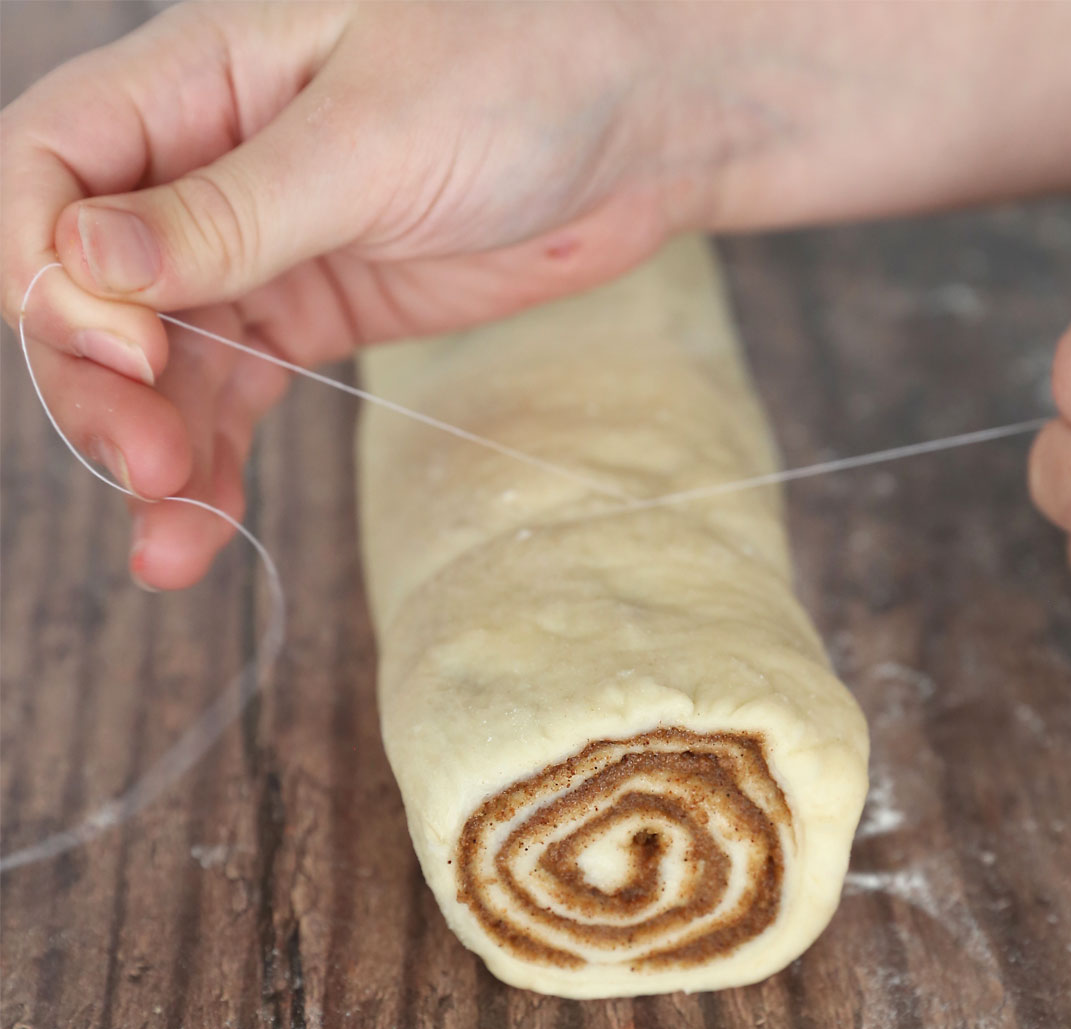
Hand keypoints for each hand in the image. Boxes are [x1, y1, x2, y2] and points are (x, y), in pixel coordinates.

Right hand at [2, 2, 668, 587]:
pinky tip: (207, 522)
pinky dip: (218, 456)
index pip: (46, 165)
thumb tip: (83, 263)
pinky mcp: (315, 311)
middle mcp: (206, 164)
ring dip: (156, 452)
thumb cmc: (525, 70)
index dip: (46, 268)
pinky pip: (237, 391)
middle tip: (146, 469)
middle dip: (101, 387)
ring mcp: (260, 248)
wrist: (642, 122)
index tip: (124, 348)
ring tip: (172, 547)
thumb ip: (233, 208)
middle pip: (90, 288)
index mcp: (196, 79)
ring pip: (162, 361)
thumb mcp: (374, 137)